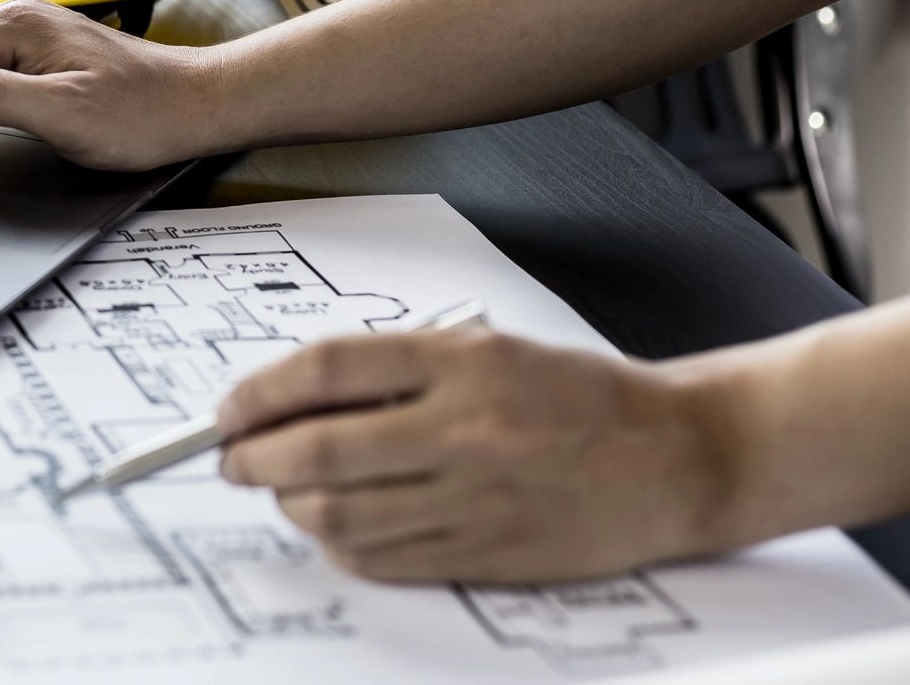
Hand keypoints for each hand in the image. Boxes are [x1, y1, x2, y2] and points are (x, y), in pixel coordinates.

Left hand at [215, 327, 742, 583]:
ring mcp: (477, 499)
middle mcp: (467, 430)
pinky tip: (336, 526)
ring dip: (290, 505)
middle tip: (232, 457)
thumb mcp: (489, 349)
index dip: (259, 392)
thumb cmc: (582, 397)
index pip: (327, 370)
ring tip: (282, 490)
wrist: (678, 457)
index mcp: (465, 362)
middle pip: (318, 451)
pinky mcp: (488, 555)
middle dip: (254, 457)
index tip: (230, 408)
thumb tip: (294, 399)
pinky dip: (340, 546)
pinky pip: (384, 560)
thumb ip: (397, 370)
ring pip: (340, 515)